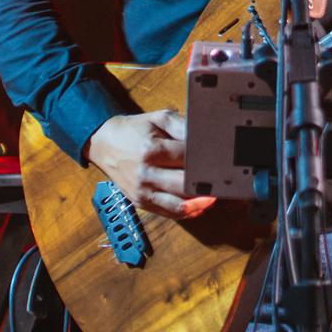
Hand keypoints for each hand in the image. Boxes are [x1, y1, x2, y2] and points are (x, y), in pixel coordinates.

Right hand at [85, 109, 215, 220]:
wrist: (104, 144)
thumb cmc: (134, 130)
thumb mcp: (158, 118)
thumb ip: (183, 125)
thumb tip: (206, 136)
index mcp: (151, 150)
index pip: (187, 158)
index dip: (207, 158)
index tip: (223, 157)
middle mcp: (146, 174)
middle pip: (186, 185)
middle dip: (208, 183)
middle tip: (227, 179)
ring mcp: (144, 192)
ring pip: (180, 205)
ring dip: (202, 202)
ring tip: (218, 195)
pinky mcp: (142, 203)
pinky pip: (171, 213)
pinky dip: (189, 212)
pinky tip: (202, 205)